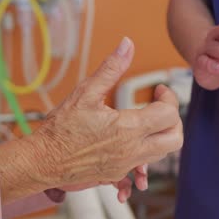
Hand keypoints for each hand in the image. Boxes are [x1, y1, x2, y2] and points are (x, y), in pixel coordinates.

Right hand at [21, 37, 182, 197]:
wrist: (42, 161)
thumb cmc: (60, 129)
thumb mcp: (85, 92)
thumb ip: (111, 69)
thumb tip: (127, 45)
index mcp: (128, 128)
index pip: (169, 114)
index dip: (169, 97)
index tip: (158, 90)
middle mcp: (132, 150)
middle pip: (175, 139)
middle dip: (174, 120)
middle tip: (160, 107)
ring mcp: (126, 165)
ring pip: (162, 153)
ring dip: (161, 135)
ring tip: (146, 120)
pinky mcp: (118, 174)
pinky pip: (143, 165)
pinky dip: (145, 151)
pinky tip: (132, 140)